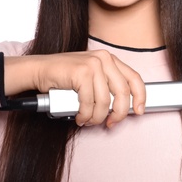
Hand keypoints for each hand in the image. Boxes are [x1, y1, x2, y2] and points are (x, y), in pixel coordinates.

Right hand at [4, 50, 145, 127]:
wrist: (40, 70)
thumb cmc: (66, 76)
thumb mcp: (92, 77)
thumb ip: (108, 87)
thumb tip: (122, 107)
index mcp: (110, 59)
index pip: (134, 78)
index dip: (140, 96)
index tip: (139, 110)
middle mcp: (104, 59)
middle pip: (123, 92)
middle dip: (119, 113)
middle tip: (110, 122)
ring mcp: (93, 64)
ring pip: (105, 101)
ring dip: (97, 117)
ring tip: (88, 120)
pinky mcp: (82, 72)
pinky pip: (89, 103)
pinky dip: (85, 115)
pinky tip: (80, 116)